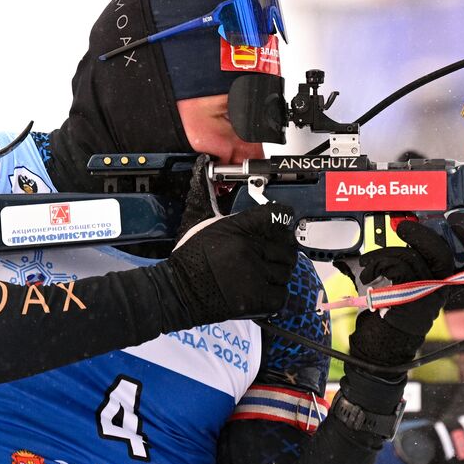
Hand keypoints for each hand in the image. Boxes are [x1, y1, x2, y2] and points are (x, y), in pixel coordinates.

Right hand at [164, 159, 297, 324]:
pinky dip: (275, 292)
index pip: (276, 215)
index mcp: (238, 227)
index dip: (282, 217)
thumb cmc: (189, 257)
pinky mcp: (256, 299)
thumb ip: (208, 195)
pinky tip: (263, 287)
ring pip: (286, 270)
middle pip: (286, 245)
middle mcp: (249, 249)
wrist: (177, 290)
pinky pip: (281, 294)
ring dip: (279, 271)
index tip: (282, 220)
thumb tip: (203, 164)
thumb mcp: (199, 220)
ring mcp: (255, 275)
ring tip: (266, 270)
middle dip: (282, 248)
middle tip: (272, 250)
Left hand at [342, 220, 463, 369]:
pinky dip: (377, 264)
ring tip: (369, 262)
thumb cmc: (392, 316)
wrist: (380, 348)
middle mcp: (440, 292)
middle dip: (421, 235)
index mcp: (444, 286)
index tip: (452, 227)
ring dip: (384, 253)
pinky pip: (396, 268)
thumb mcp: (409, 288)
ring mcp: (426, 297)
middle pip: (441, 255)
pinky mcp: (409, 300)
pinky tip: (368, 273)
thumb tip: (409, 235)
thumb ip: (414, 266)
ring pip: (411, 258)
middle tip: (402, 227)